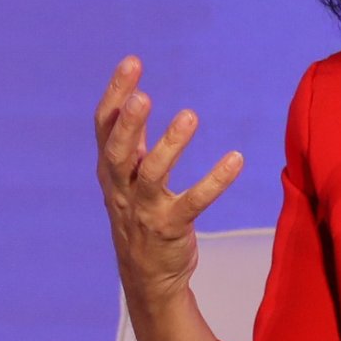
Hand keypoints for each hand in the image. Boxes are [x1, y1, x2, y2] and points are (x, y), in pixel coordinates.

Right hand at [93, 56, 243, 312]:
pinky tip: (236, 160)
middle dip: (129, 123)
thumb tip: (131, 97)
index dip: (115, 95)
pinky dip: (214, 181)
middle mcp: (122, 189)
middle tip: (143, 95)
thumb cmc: (139, 217)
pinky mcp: (169, 229)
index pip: (104, 127)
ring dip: (169, 146)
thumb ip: (129, 143)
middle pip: (117, 152)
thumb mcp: (127, 178)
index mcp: (111, 171)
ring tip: (189, 116)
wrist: (146, 278)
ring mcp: (144, 211)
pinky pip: (193, 203)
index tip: (132, 63)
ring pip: (152, 176)